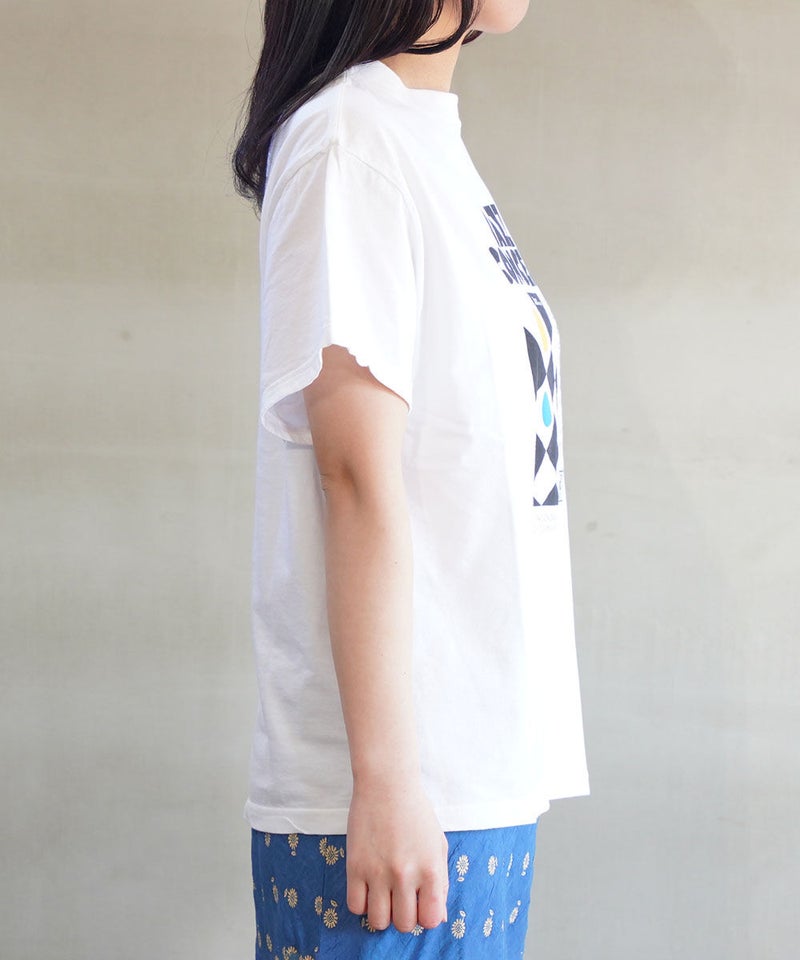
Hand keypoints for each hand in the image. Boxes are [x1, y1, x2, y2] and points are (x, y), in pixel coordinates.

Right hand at [345, 777, 448, 932]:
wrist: (387, 784)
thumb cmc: (416, 812)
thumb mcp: (437, 845)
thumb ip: (440, 883)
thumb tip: (439, 917)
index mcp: (430, 869)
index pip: (431, 919)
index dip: (425, 915)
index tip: (420, 903)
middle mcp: (405, 874)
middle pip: (403, 924)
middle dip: (403, 915)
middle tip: (400, 897)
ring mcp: (378, 872)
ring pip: (378, 921)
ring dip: (382, 913)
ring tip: (383, 894)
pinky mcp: (355, 866)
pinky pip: (355, 906)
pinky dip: (362, 903)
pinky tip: (368, 887)